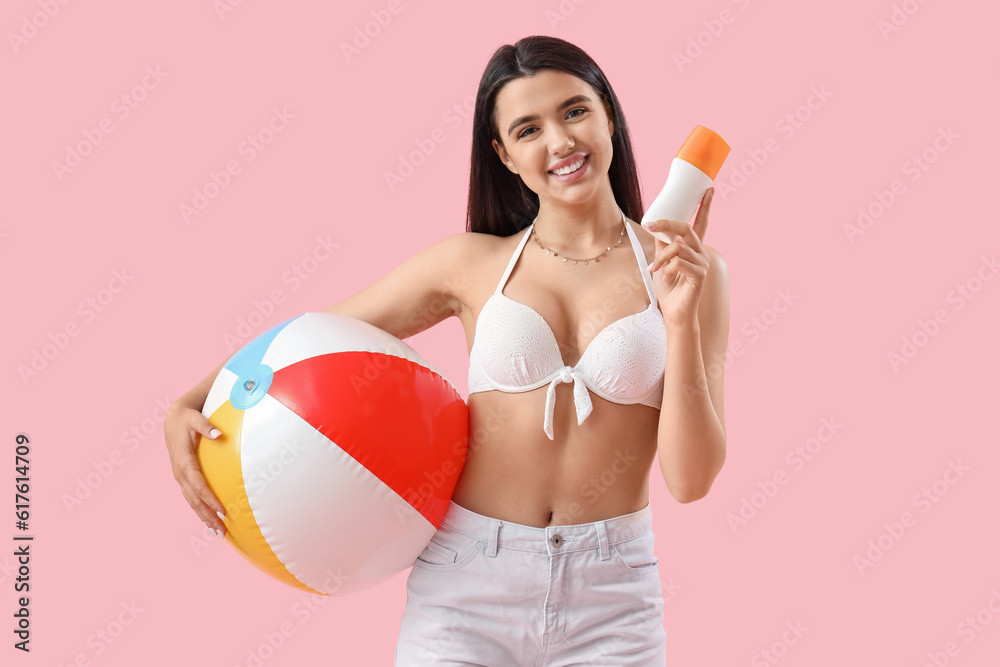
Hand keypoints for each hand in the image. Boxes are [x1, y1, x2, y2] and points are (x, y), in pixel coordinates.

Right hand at [164, 403, 227, 535]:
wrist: (172, 419)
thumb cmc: (187, 418)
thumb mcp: (195, 418)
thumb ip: (206, 426)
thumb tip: (218, 433)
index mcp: (184, 461)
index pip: (198, 485)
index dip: (209, 499)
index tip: (223, 511)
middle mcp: (180, 473)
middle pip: (194, 499)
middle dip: (208, 516)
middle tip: (223, 530)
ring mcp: (180, 477)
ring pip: (191, 502)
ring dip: (204, 517)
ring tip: (218, 532)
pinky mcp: (182, 478)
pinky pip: (191, 497)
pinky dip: (199, 510)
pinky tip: (210, 520)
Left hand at [642, 186, 714, 328]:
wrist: (674, 313)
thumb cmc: (669, 289)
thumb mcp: (662, 262)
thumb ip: (662, 245)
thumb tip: (656, 226)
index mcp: (693, 249)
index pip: (701, 223)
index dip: (705, 206)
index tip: (709, 189)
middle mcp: (701, 253)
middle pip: (686, 229)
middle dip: (667, 224)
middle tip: (650, 224)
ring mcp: (702, 264)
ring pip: (679, 247)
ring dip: (662, 256)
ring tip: (654, 268)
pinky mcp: (699, 276)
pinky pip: (680, 262)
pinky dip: (667, 267)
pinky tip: (663, 276)